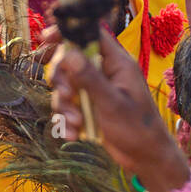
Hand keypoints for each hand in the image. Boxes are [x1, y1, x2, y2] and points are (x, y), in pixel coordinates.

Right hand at [48, 28, 187, 189]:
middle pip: (70, 62)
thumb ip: (90, 78)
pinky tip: (73, 135)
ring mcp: (95, 91)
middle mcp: (104, 73)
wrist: (145, 157)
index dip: (67, 34)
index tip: (45, 38)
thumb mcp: (112, 103)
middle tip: (67, 96)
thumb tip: (68, 54)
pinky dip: (66, 120)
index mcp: (116, 63)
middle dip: (61, 81)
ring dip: (63, 106)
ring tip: (75, 124)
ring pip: (65, 87)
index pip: (89, 36)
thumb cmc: (137, 128)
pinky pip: (68, 107)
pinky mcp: (88, 109)